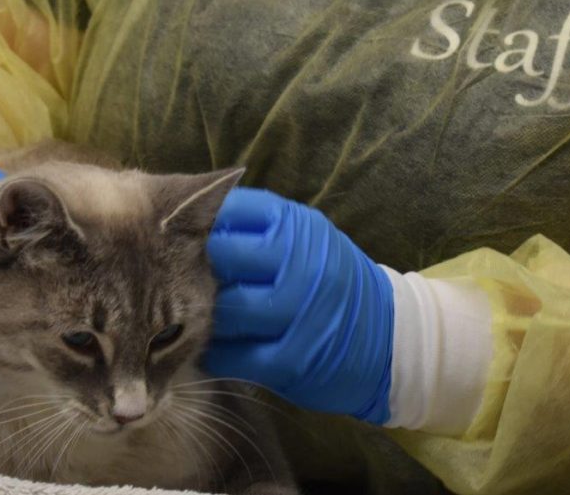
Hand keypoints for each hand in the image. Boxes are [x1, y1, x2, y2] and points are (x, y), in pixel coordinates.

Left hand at [204, 188, 393, 423]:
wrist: (386, 338)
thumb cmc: (328, 280)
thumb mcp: (305, 240)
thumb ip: (256, 229)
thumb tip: (185, 222)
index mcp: (299, 227)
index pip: (231, 210)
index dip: (200, 224)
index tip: (184, 237)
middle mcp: (302, 264)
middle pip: (222, 256)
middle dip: (195, 268)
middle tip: (184, 281)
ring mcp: (299, 313)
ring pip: (224, 309)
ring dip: (203, 316)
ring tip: (200, 317)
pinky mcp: (292, 359)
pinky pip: (233, 354)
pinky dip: (218, 353)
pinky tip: (218, 349)